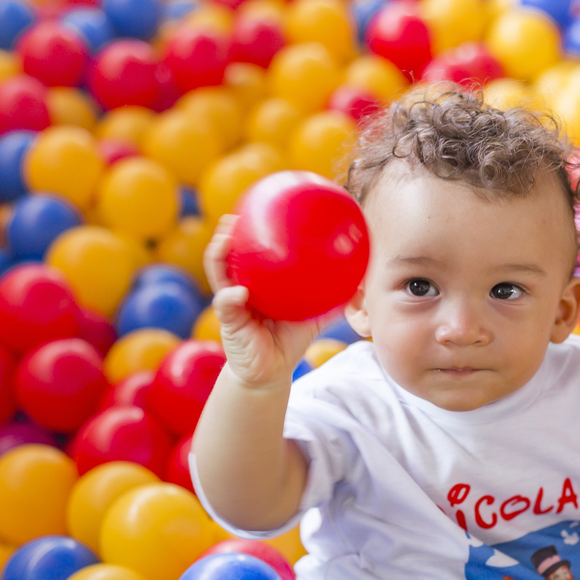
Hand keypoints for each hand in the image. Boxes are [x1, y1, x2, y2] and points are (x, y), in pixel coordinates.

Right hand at [205, 215, 341, 388]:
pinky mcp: (229, 322)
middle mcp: (240, 287)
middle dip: (227, 233)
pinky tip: (238, 293)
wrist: (270, 372)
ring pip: (218, 273)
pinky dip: (231, 298)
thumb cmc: (289, 340)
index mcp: (257, 282)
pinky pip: (226, 306)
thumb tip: (361, 284)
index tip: (258, 207)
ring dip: (218, 254)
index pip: (250, 250)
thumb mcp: (313, 317)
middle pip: (227, 254)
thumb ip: (334, 300)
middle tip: (233, 216)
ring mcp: (232, 303)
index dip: (251, 229)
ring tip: (224, 239)